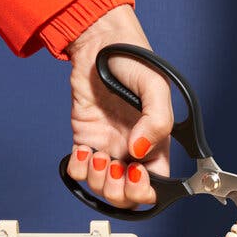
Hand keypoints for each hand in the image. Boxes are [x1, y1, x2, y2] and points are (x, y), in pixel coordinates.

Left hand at [65, 5, 173, 208]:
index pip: (158, 182)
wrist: (98, 42)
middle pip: (129, 194)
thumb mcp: (155, 86)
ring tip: (96, 154)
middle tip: (115, 167)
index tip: (138, 173)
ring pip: (102, 185)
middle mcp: (133, 148)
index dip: (147, 188)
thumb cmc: (133, 58)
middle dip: (119, 190)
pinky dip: (77, 167)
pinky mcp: (85, 138)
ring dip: (97, 178)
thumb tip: (140, 150)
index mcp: (157, 140)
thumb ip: (158, 121)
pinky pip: (79, 170)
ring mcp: (108, 145)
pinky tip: (83, 149)